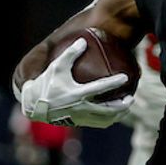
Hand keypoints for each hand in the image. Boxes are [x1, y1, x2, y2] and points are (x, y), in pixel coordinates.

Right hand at [18, 38, 133, 128]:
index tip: (125, 77)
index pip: (100, 88)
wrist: (35, 105)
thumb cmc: (46, 83)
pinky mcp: (79, 122)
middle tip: (131, 98)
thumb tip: (83, 41)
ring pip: (105, 119)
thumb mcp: (57, 66)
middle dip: (122, 105)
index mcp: (77, 93)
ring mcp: (81, 117)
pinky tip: (114, 114)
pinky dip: (109, 119)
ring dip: (118, 114)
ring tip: (126, 107)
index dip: (114, 83)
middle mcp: (81, 107)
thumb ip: (70, 53)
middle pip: (108, 109)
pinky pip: (99, 123)